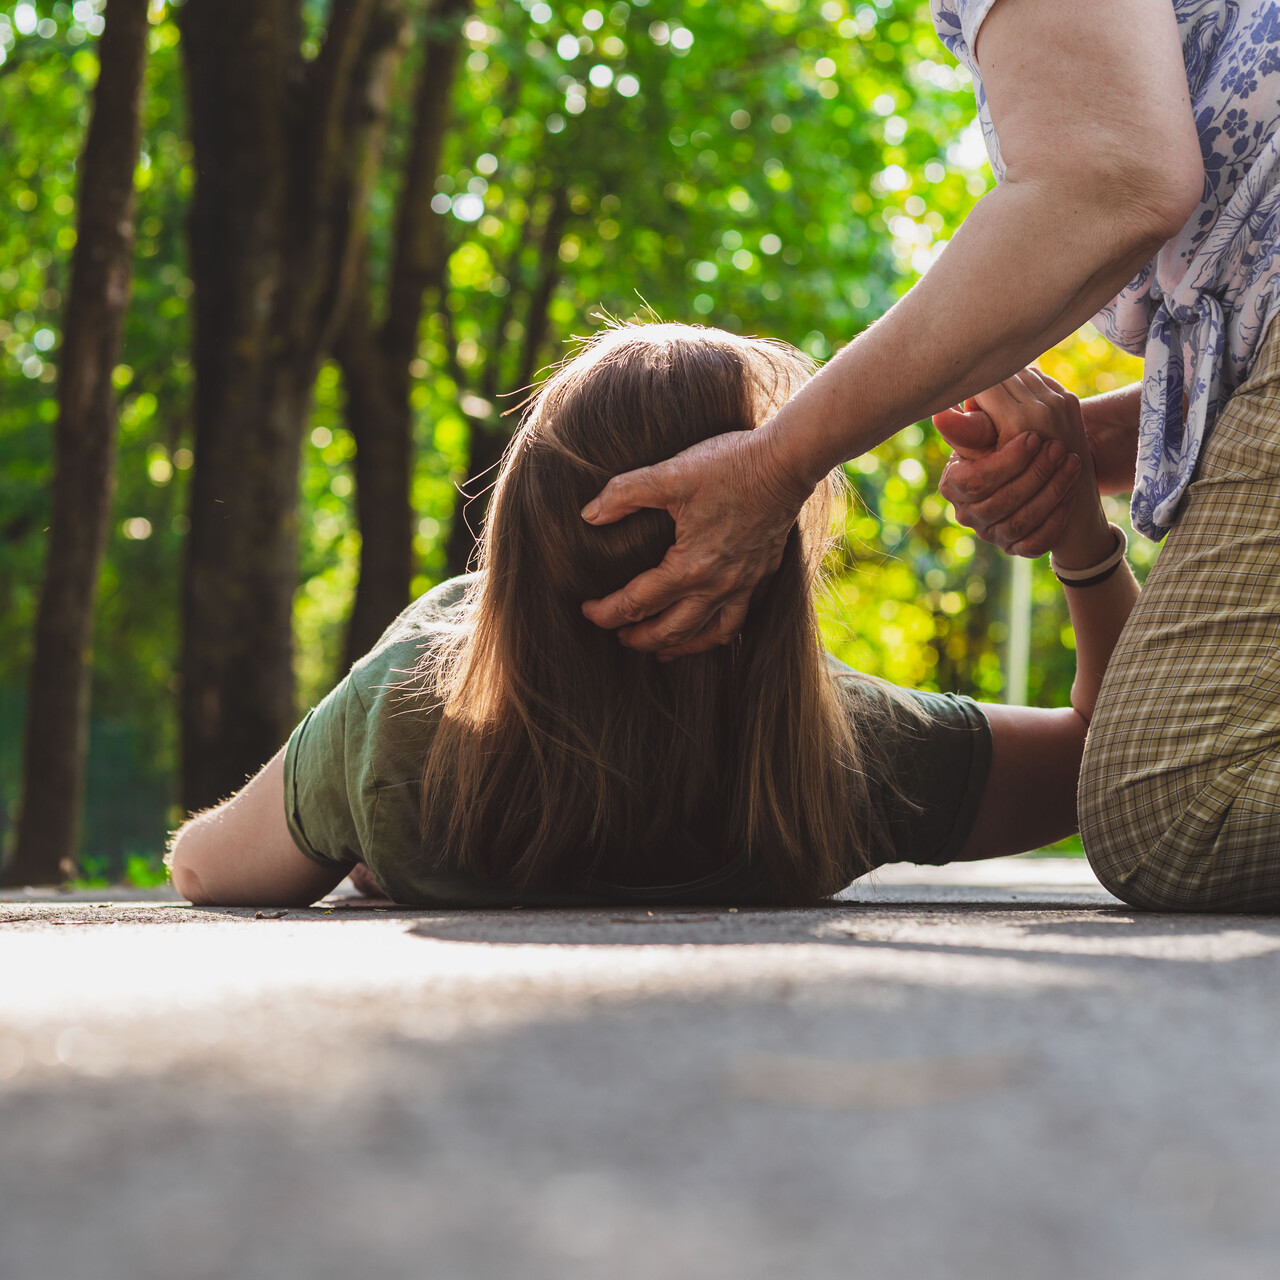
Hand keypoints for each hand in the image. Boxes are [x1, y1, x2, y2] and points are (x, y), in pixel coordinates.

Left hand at [580, 427, 813, 657]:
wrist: (786, 462)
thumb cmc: (729, 465)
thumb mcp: (670, 473)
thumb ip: (625, 493)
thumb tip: (588, 515)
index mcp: (689, 567)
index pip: (637, 603)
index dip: (606, 612)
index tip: (587, 611)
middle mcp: (717, 586)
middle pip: (670, 630)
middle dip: (640, 638)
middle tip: (619, 637)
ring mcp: (744, 585)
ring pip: (708, 635)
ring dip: (679, 646)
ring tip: (660, 650)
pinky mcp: (762, 577)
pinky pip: (738, 621)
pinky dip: (717, 633)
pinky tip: (706, 630)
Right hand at [936, 368, 1091, 556]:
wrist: (1026, 469)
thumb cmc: (1001, 441)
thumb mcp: (986, 431)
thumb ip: (970, 425)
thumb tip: (940, 415)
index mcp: (953, 485)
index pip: (976, 481)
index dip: (1007, 462)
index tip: (1034, 437)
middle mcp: (968, 514)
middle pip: (1000, 503)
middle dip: (1034, 474)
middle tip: (1059, 447)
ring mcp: (992, 534)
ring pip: (1020, 523)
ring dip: (1051, 492)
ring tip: (1072, 462)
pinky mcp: (1015, 547)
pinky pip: (1035, 544)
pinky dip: (1056, 520)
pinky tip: (1071, 493)